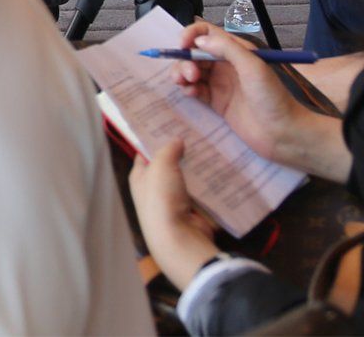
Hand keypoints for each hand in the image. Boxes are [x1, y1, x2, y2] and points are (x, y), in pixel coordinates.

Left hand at [130, 139, 222, 289]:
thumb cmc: (162, 198)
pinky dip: (212, 184)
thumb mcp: (160, 166)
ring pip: (189, 178)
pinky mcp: (195, 211)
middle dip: (181, 152)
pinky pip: (204, 193)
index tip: (169, 125)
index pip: (145, 153)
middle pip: (170, 165)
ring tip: (213, 146)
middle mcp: (156, 189)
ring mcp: (177, 202)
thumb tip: (177, 140)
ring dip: (199, 168)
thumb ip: (168, 150)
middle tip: (197, 134)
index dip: (155, 140)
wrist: (180, 238)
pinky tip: (223, 168)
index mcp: (140, 178)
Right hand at [168, 21, 327, 169]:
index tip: (182, 45)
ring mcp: (220, 84)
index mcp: (236, 51)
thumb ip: (226, 49)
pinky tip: (190, 93)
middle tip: (189, 74)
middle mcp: (226, 64)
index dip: (191, 35)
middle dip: (185, 59)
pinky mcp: (217, 102)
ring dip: (182, 72)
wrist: (284, 135)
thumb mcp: (253, 67)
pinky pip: (195, 89)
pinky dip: (187, 88)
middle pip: (195, 52)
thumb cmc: (272, 97)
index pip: (207, 33)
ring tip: (184, 83)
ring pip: (192, 70)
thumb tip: (198, 41)